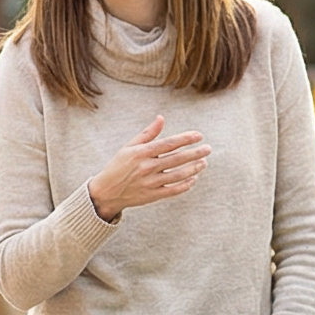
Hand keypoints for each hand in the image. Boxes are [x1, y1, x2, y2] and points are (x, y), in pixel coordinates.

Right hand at [88, 115, 209, 219]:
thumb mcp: (129, 147)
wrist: (106, 192)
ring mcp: (150, 183)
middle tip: (208, 149)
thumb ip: (147, 134)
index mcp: (141, 153)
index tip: (199, 135)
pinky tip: (194, 178)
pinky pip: (173, 190)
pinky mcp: (153, 196)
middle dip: (195, 153)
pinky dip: (185, 184)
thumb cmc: (118, 166)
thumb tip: (161, 118)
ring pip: (178, 175)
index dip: (186, 139)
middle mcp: (147, 167)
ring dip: (194, 168)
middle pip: (177, 159)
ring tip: (204, 162)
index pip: (168, 143)